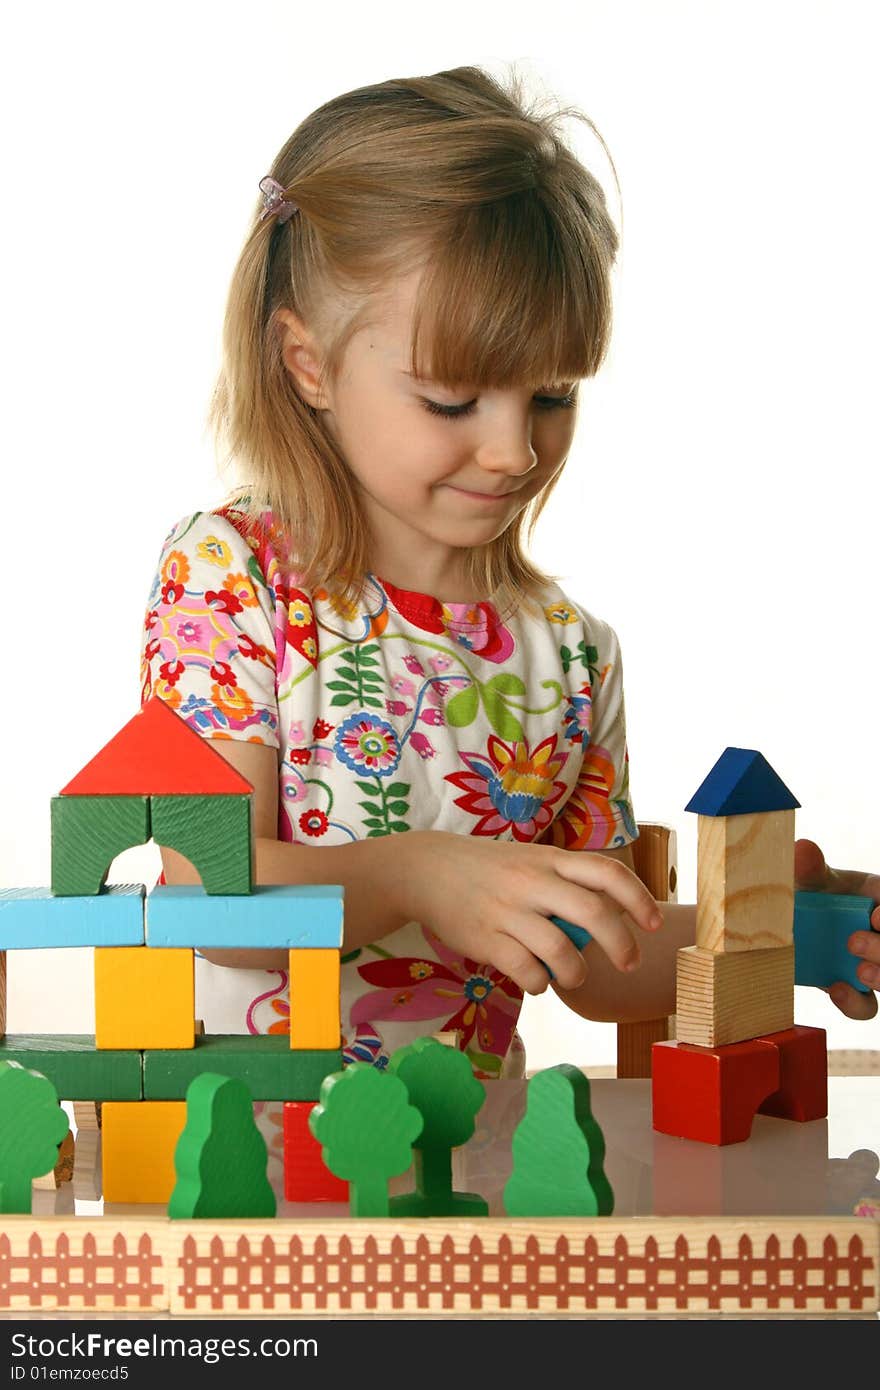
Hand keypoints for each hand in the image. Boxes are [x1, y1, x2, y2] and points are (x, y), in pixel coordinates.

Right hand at [396, 831, 662, 996]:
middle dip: (622, 945)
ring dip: (577, 973)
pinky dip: (540, 984)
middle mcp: (533, 881)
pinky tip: (536, 980)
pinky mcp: (485, 939)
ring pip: (561, 950)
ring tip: (574, 976)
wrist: (428, 870)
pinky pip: (526, 971)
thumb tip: (608, 922)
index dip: (638, 899)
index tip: (655, 923)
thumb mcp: (531, 860)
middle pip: (594, 914)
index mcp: (550, 859)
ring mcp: (508, 911)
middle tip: (629, 962)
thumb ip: (566, 883)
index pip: (606, 872)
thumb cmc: (489, 868)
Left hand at [794, 838, 879, 1019]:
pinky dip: (855, 1003)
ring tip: (860, 972)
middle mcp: (879, 932)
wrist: (783, 926)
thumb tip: (804, 849)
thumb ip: (808, 867)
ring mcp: (871, 963)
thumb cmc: (804, 895)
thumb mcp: (805, 880)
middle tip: (854, 942)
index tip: (876, 916)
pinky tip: (836, 990)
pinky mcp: (855, 990)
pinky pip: (866, 1006)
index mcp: (876, 897)